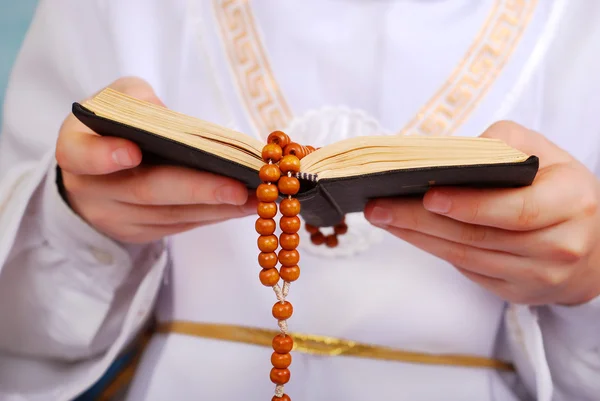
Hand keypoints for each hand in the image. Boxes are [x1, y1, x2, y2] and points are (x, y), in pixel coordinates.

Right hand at [56, 77, 255, 243]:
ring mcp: (116, 218)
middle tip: (238, 187)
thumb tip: (168, 118)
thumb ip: (137, 100)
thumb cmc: (114, 125)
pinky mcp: (139, 233)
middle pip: (146, 191)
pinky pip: (180, 225)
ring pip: (171, 215)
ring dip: (217, 207)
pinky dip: (214, 214)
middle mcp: (91, 190)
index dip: (104, 155)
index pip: (82, 155)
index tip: (133, 151)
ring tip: (257, 197)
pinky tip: (244, 205)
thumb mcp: (118, 99)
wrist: (99, 168)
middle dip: (197, 190)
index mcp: (76, 149)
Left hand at [365, 121, 599, 305]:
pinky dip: (433, 250)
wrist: (592, 244)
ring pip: (466, 257)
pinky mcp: (517, 292)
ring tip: (383, 217)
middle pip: (479, 236)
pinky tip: (408, 233)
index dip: (470, 205)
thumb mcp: (545, 154)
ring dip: (418, 237)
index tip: (429, 196)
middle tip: (380, 207)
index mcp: (571, 202)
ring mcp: (537, 276)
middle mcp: (559, 245)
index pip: (516, 209)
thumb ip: (502, 145)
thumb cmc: (560, 189)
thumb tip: (447, 156)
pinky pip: (468, 271)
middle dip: (421, 221)